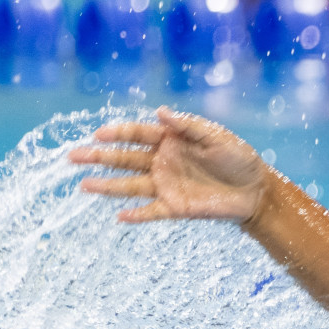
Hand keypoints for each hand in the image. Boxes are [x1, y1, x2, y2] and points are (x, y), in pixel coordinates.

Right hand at [69, 106, 269, 224]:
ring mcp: (166, 185)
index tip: (98, 134)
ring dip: (108, 186)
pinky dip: (136, 215)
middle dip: (99, 157)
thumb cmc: (239, 158)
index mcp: (171, 140)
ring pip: (130, 185)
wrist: (256, 190)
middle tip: (73, 156)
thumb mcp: (217, 137)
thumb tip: (161, 111)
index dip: (118, 133)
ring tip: (84, 185)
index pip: (137, 134)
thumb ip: (188, 126)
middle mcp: (162, 162)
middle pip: (125, 158)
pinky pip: (151, 211)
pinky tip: (119, 217)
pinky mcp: (175, 207)